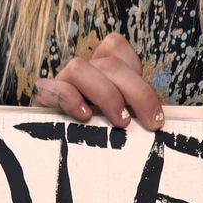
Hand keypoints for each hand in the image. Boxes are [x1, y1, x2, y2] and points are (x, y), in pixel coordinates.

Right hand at [30, 33, 165, 130]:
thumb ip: (132, 115)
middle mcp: (81, 72)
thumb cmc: (91, 138)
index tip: (155, 113)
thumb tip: (158, 124)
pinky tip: (85, 118)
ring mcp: (61, 83)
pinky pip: (52, 88)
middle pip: (110, 64)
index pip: (114, 46)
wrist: (48, 155)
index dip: (135, 70)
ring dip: (106, 94)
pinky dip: (71, 100)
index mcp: (98, 71)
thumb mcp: (116, 124)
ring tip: (121, 122)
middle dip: (137, 93)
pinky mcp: (43, 99)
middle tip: (151, 123)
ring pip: (79, 67)